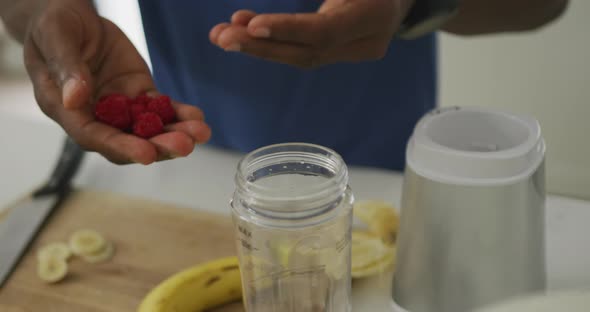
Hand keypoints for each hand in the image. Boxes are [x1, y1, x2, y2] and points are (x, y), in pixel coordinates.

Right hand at [23, 0, 210, 164]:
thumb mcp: (56, 38)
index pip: (94, 137)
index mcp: (65, 109)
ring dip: (175, 133)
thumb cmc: (54, 26)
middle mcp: (95, 115)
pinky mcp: (138, 93)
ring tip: (201, 132)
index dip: (121, 147)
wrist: (72, 15)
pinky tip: (197, 116)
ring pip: (148, 129)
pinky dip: (179, 114)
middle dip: (158, 146)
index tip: (147, 154)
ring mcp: (120, 106)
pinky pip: (161, 108)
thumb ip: (66, 67)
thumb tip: (75, 98)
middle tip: (185, 145)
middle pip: (127, 140)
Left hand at [210, 0, 413, 67]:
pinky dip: (274, 43)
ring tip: (221, 36)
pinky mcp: (346, 51)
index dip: (287, 30)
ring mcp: (358, 50)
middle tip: (220, 37)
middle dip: (261, 46)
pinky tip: (244, 32)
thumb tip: (257, 18)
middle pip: (308, 52)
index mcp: (375, 14)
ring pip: (303, 56)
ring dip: (260, 47)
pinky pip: (305, 51)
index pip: (326, 31)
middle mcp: (369, 40)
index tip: (249, 25)